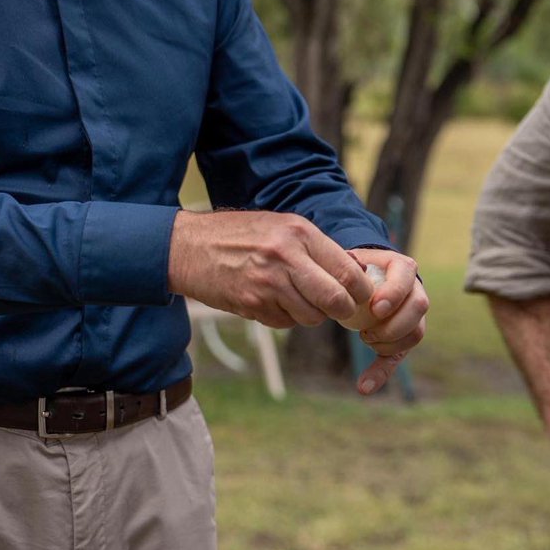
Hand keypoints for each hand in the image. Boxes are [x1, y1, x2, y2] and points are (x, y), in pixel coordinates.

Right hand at [169, 210, 376, 329]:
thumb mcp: (279, 226)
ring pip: (311, 317)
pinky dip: (284, 317)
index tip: (362, 296)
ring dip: (310, 314)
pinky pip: (284, 323)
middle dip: (343, 310)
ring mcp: (268, 283)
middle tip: (340, 309)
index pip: (348, 271)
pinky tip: (269, 300)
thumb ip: (313, 247)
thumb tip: (352, 273)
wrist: (188, 246)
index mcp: (298, 232)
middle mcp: (286, 256)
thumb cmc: (237, 235)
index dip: (361, 290)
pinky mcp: (252, 304)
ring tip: (296, 298)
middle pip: (336, 300)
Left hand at [348, 248, 428, 396]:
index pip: (406, 279)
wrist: (364, 277)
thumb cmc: (356, 268)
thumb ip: (351, 264)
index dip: (394, 295)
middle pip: (418, 308)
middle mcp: (415, 290)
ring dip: (390, 343)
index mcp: (402, 268)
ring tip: (365, 339)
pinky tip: (364, 386)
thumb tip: (351, 264)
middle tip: (367, 330)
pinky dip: (381, 373)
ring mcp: (414, 316)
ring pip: (416, 333)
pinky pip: (398, 357)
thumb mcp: (353, 260)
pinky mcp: (403, 337)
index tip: (375, 308)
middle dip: (393, 324)